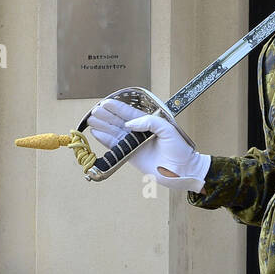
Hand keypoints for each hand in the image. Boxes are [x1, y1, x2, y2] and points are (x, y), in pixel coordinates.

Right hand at [86, 97, 210, 190]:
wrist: (183, 170)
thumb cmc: (180, 150)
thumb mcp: (167, 129)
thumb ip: (149, 122)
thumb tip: (129, 124)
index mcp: (149, 124)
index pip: (130, 113)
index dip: (117, 108)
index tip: (105, 103)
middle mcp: (140, 133)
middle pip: (120, 122)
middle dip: (107, 116)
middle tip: (94, 111)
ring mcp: (135, 145)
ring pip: (115, 133)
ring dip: (103, 127)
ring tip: (91, 120)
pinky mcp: (131, 156)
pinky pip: (116, 147)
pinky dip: (106, 140)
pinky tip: (96, 133)